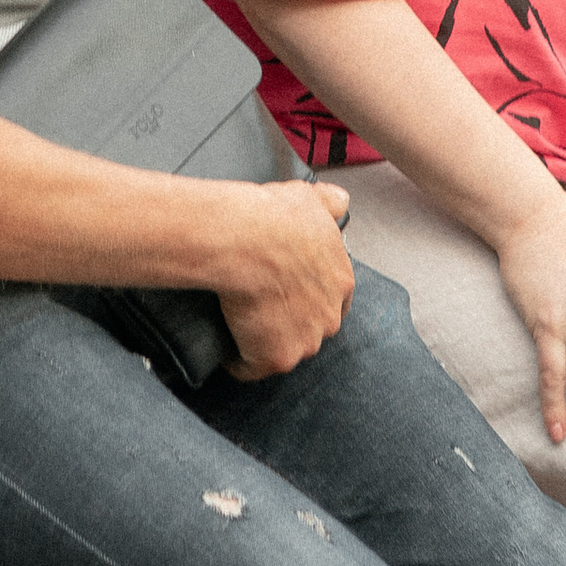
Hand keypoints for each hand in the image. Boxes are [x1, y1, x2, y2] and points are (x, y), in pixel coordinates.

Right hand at [216, 182, 355, 377]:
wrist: (245, 240)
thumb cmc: (272, 217)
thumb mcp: (308, 198)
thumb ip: (329, 202)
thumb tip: (340, 202)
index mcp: (340, 280)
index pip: (332, 299)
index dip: (308, 297)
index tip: (289, 292)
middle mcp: (330, 316)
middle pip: (311, 329)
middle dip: (289, 323)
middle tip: (259, 305)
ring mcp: (305, 341)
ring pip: (284, 349)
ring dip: (264, 342)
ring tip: (239, 322)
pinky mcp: (276, 358)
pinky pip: (252, 367)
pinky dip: (237, 361)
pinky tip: (225, 344)